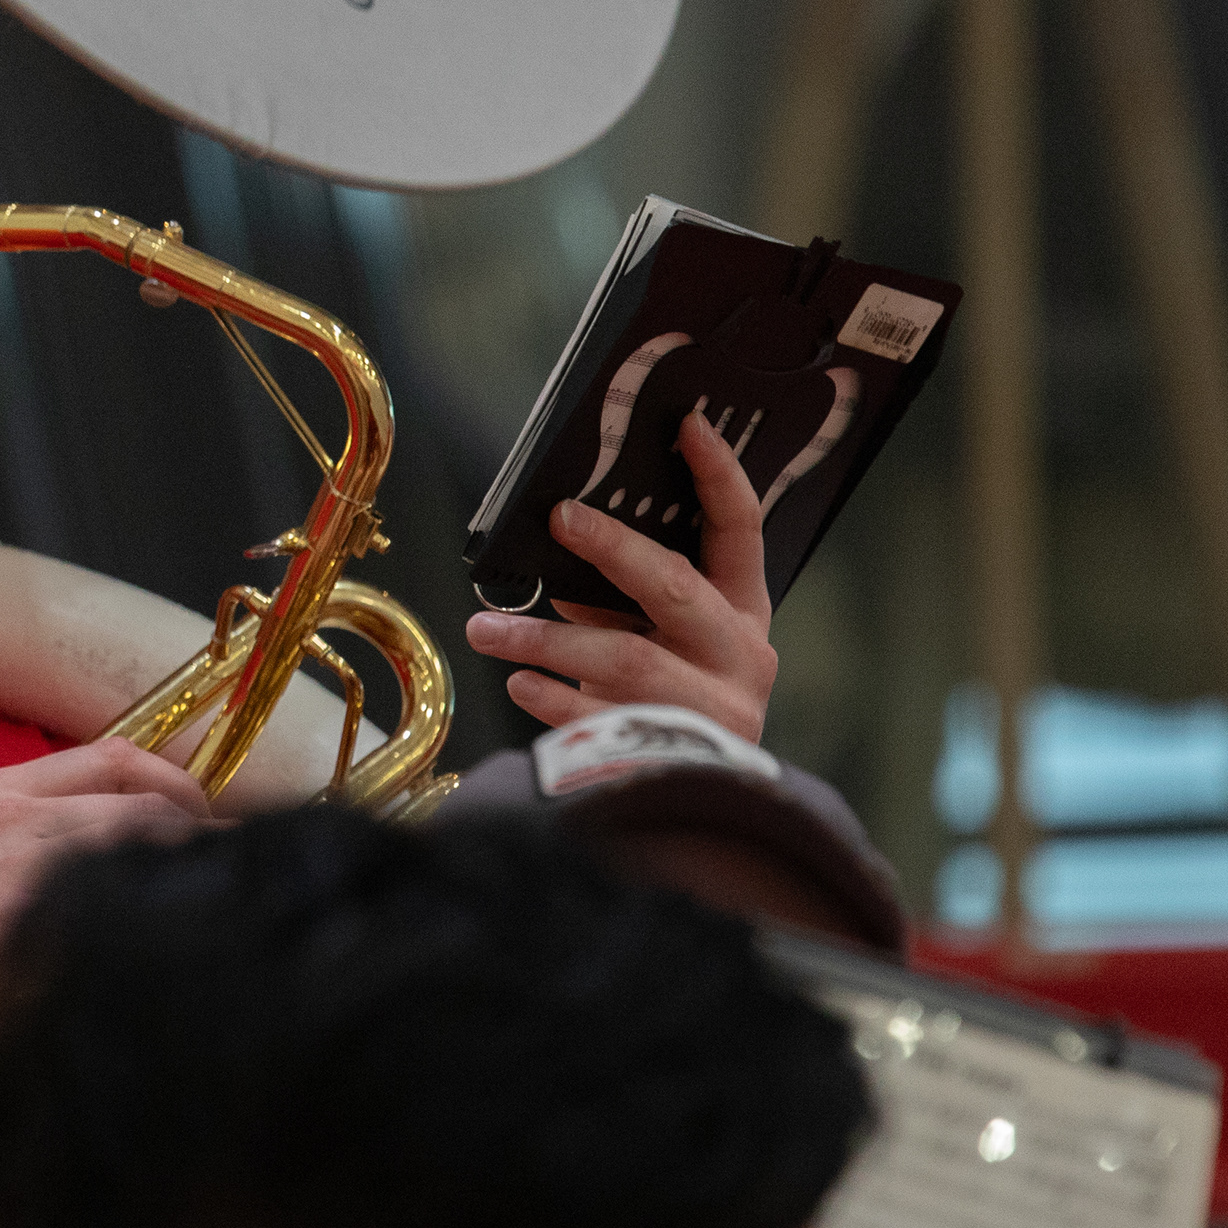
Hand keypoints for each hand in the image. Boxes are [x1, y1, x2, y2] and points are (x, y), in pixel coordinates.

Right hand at [0, 739, 213, 1064]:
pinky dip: (150, 929)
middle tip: (232, 864)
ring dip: (189, 877)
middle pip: (142, 801)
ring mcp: (17, 870)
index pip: (112, 756)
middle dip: (203, 829)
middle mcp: (13, 815)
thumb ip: (13, 846)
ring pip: (137, 852)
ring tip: (221, 907)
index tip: (204, 811)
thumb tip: (82, 865)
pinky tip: (173, 957)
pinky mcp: (16, 927)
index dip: (175, 778)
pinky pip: (108, 918)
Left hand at [466, 411, 779, 738]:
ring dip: (544, 638)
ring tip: (483, 628)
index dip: (718, 475)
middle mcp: (737, 655)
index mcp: (743, 612)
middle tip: (561, 519)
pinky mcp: (670, 753)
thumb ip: (633, 596)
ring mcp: (709, 707)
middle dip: (612, 547)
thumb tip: (563, 544)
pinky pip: (599, 718)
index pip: (739, 530)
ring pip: (623, 657)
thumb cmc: (674, 698)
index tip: (686, 425)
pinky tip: (519, 683)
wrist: (699, 802)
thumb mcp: (673, 641)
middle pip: (673, 587)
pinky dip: (552, 698)